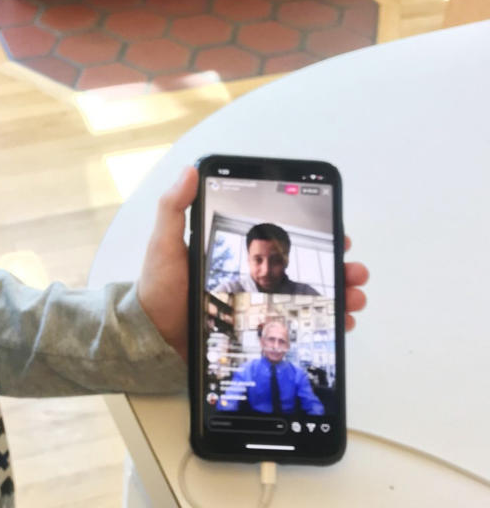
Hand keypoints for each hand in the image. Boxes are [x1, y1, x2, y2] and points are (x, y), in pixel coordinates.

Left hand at [136, 167, 369, 359]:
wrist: (152, 336)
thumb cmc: (159, 287)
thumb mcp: (163, 242)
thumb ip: (174, 207)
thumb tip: (189, 170)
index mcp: (235, 249)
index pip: (281, 236)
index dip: (311, 232)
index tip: (335, 228)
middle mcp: (252, 274)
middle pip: (304, 265)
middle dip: (337, 265)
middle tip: (354, 268)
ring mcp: (258, 302)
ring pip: (310, 295)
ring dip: (340, 292)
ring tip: (355, 294)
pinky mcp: (258, 330)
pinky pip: (300, 324)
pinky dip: (327, 323)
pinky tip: (343, 323)